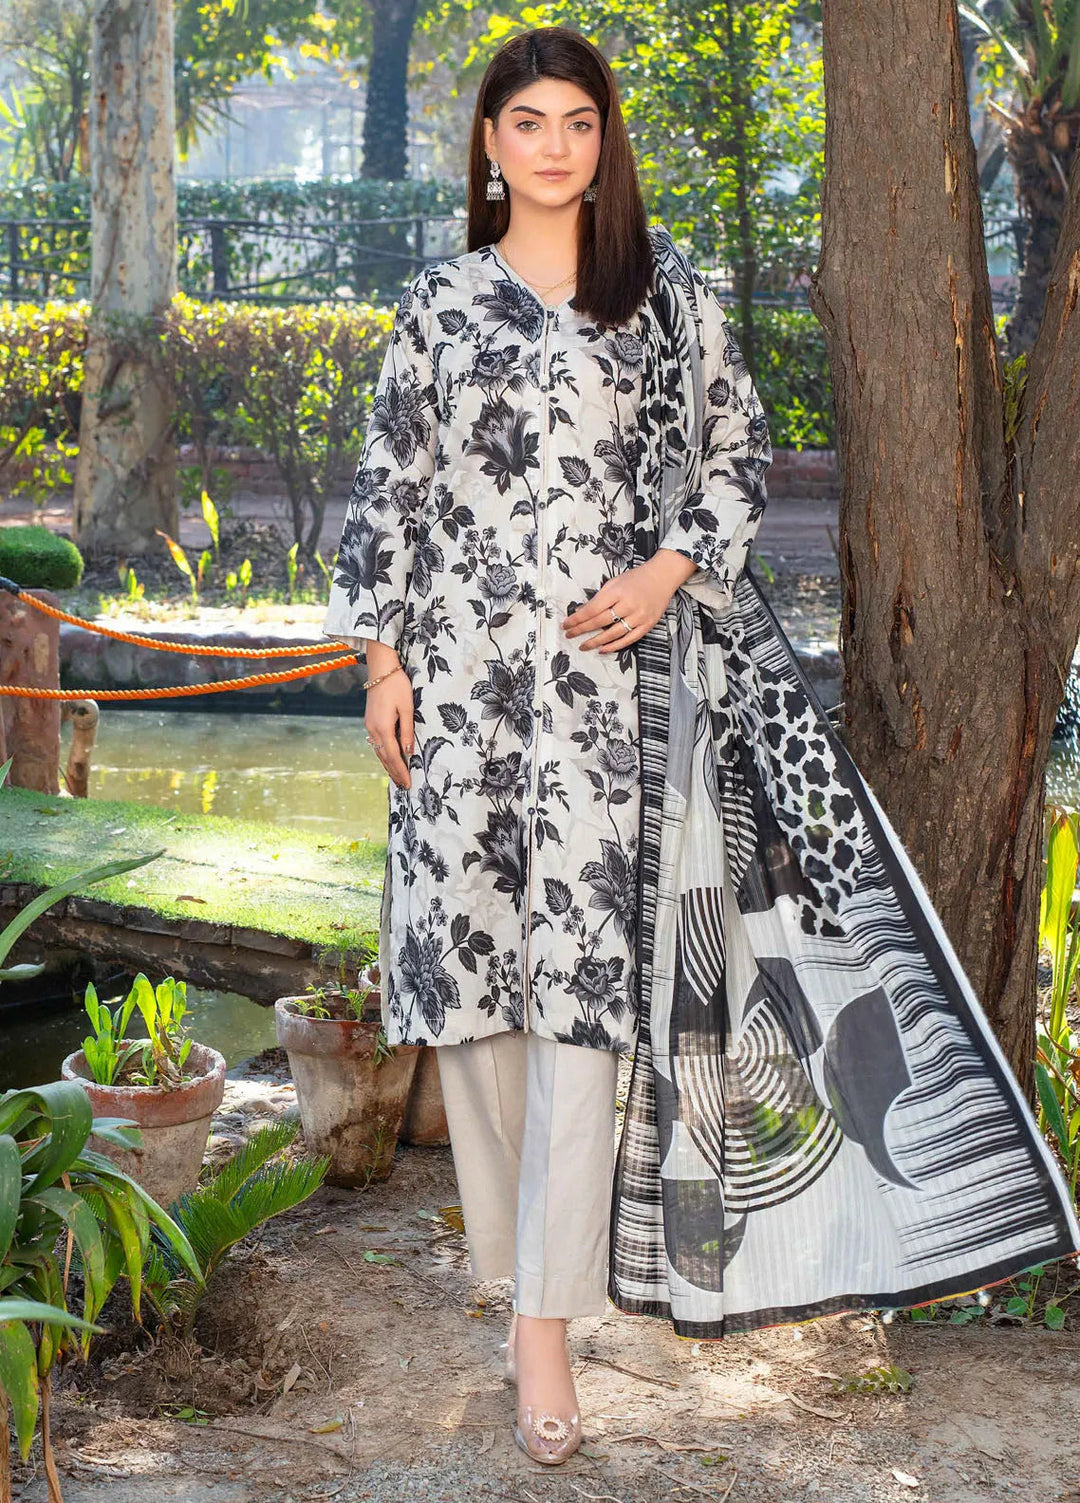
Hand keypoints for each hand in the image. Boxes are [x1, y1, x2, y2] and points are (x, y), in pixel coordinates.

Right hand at [365, 662, 413, 788]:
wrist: (381, 669)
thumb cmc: (397, 686)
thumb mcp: (407, 708)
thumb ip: (407, 731)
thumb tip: (408, 752)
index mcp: (383, 728)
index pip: (393, 756)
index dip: (401, 771)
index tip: (408, 783)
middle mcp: (373, 729)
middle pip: (384, 757)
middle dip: (394, 772)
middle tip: (404, 786)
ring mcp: (369, 725)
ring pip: (378, 751)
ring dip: (388, 765)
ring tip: (397, 777)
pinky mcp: (370, 721)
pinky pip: (376, 744)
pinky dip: (383, 754)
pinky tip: (389, 759)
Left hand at [561, 550, 696, 651]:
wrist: (663, 577)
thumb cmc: (637, 578)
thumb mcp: (615, 582)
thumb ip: (600, 597)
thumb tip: (582, 612)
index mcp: (617, 591)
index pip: (592, 609)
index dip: (577, 619)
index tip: (566, 624)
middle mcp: (628, 604)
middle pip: (600, 622)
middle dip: (581, 630)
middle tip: (569, 635)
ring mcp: (639, 616)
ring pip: (613, 634)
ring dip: (595, 642)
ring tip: (583, 645)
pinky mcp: (647, 625)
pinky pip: (628, 640)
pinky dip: (614, 646)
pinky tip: (602, 649)